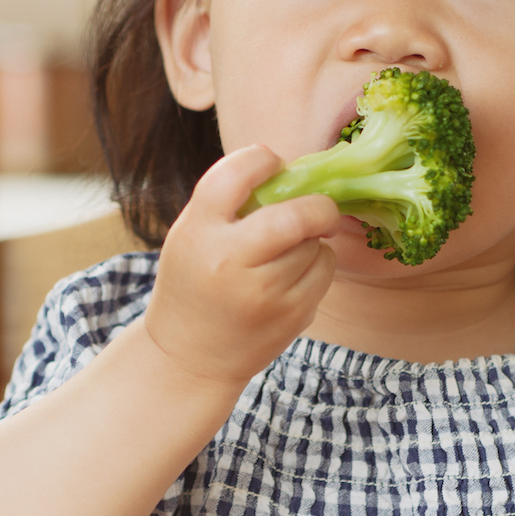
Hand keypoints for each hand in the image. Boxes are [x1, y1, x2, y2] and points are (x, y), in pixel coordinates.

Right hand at [144, 144, 339, 392]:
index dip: (262, 159)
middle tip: (317, 208)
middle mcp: (229, 261)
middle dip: (318, 206)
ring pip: (315, 244)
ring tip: (286, 253)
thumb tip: (290, 171)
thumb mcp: (192, 235)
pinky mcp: (290, 316)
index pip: (234, 175)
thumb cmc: (194, 283)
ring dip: (312, 239)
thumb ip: (229, 203)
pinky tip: (292, 277)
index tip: (274, 164)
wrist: (189, 356)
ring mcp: (264, 293)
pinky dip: (318, 265)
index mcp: (199, 232)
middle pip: (296, 215)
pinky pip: (325, 271)